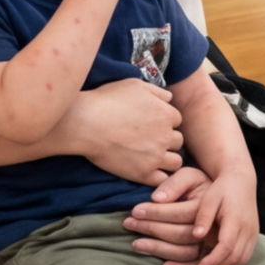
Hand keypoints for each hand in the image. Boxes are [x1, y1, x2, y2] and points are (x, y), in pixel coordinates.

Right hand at [56, 78, 182, 184]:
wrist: (86, 123)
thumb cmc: (107, 100)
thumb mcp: (134, 85)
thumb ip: (156, 91)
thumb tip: (169, 98)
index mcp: (166, 114)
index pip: (177, 120)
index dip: (165, 121)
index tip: (152, 123)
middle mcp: (165, 136)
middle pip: (178, 141)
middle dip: (167, 140)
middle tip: (150, 140)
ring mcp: (155, 157)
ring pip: (175, 163)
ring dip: (167, 159)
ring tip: (152, 157)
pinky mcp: (143, 173)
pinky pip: (162, 179)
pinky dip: (157, 176)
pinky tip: (146, 170)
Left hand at [126, 169, 209, 264]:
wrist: (225, 198)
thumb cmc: (201, 185)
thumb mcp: (190, 176)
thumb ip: (175, 184)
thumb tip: (157, 198)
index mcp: (206, 206)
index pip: (178, 212)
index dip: (155, 212)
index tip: (135, 210)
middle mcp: (212, 228)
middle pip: (180, 234)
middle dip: (151, 229)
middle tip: (128, 224)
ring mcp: (213, 244)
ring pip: (185, 252)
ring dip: (159, 250)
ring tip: (136, 244)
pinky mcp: (210, 255)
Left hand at [182, 174, 261, 264]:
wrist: (241, 180)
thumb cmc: (221, 189)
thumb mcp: (209, 199)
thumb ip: (203, 217)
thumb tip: (197, 236)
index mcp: (236, 219)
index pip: (226, 246)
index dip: (213, 259)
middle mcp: (248, 228)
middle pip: (235, 257)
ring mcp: (253, 233)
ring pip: (242, 259)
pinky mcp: (254, 235)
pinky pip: (245, 255)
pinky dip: (232, 262)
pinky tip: (219, 260)